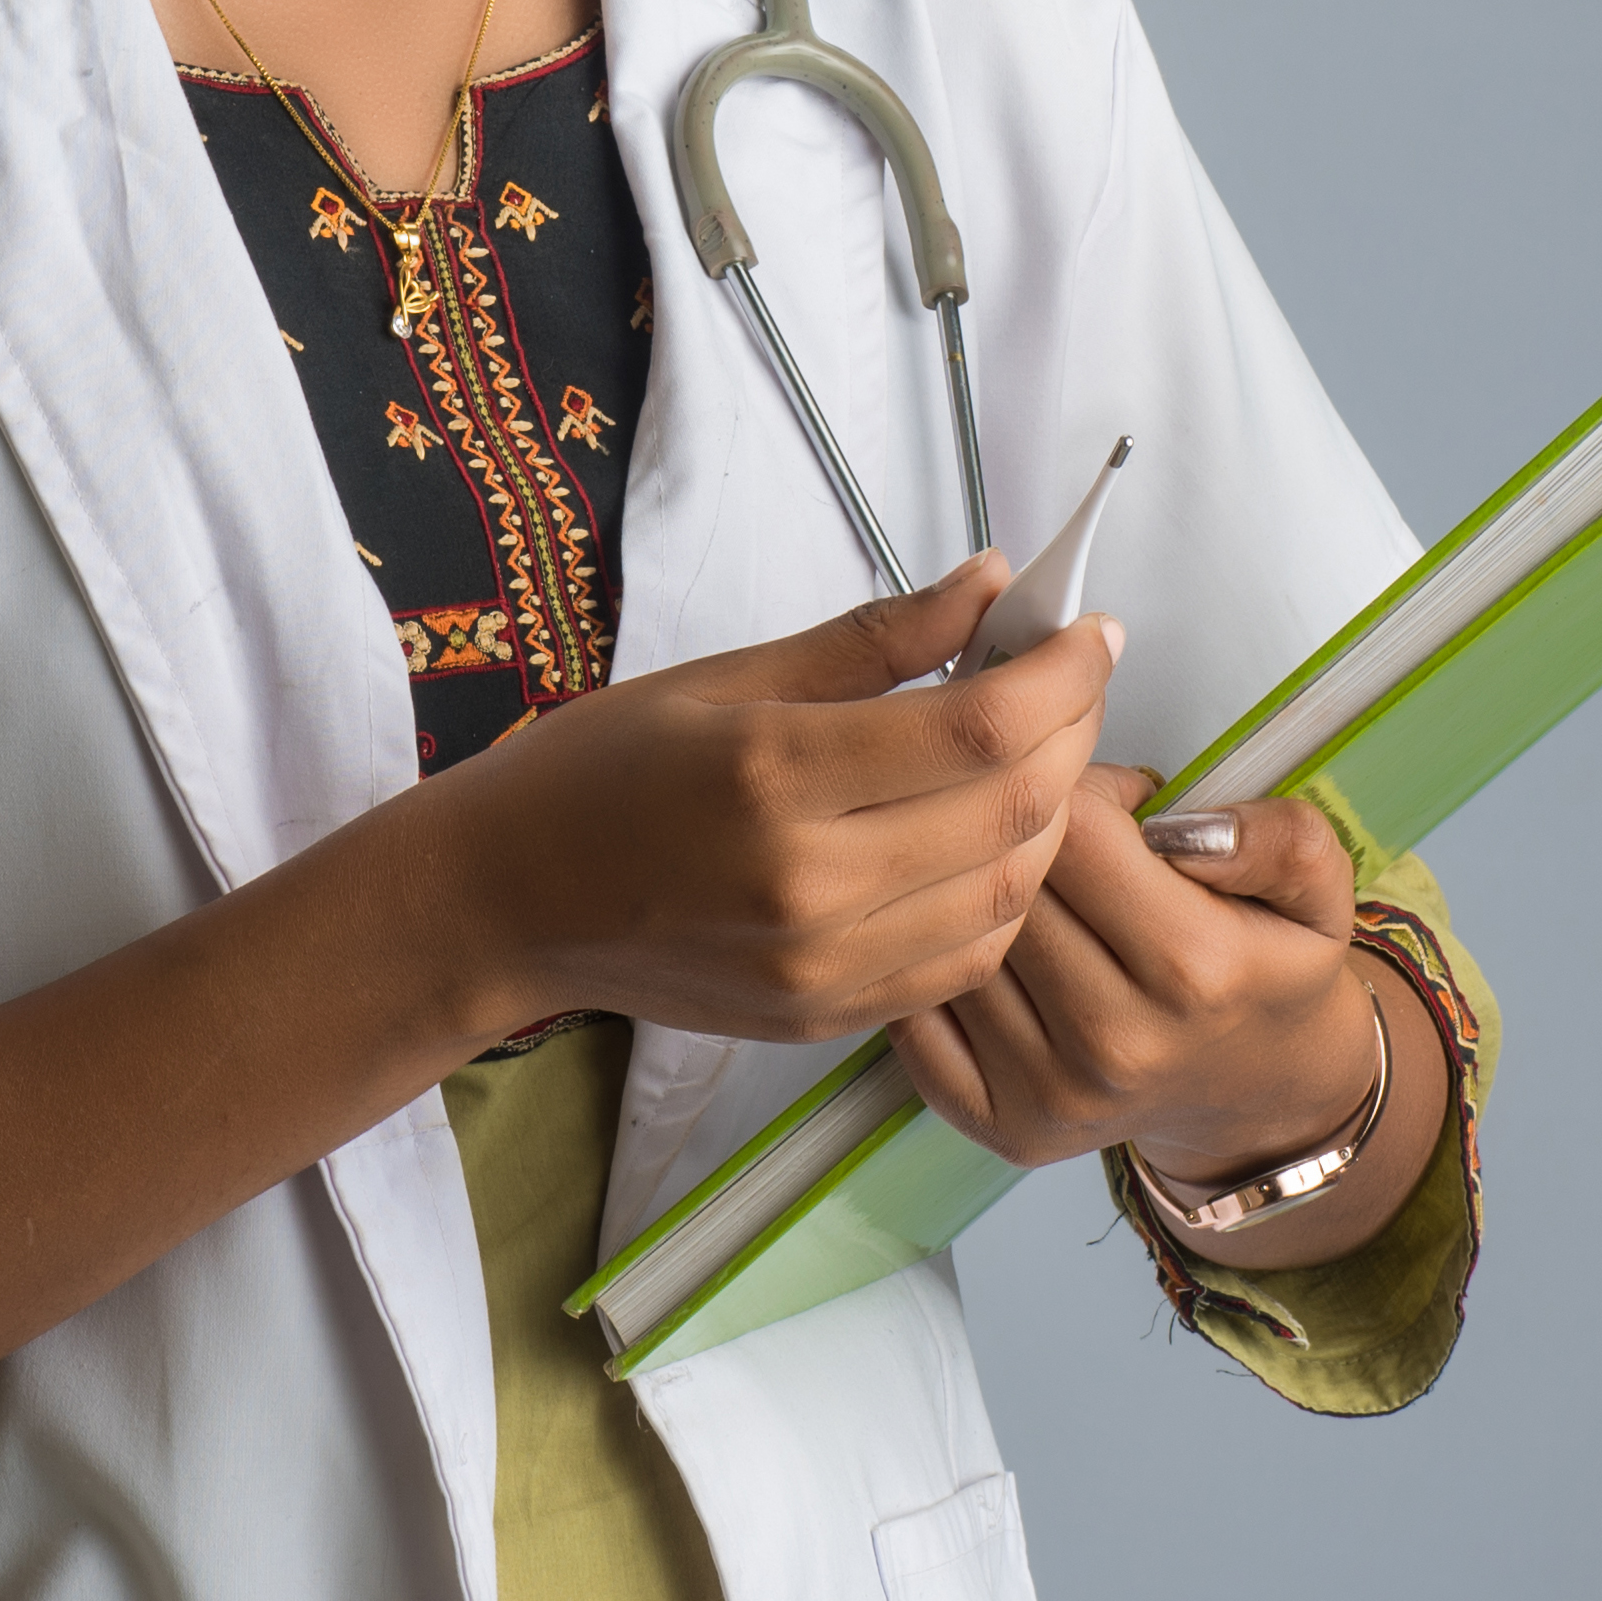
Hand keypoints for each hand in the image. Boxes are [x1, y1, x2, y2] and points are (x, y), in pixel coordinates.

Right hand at [420, 555, 1115, 1044]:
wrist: (511, 903)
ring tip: (1042, 753)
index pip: (980, 727)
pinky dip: (1007, 893)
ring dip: (1055, 817)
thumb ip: (874, 639)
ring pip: (1007, 892)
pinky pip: (965, 959)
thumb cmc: (601, 771)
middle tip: (1075, 679)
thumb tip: (991, 583)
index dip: (1063, 673)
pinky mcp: (828, 1017)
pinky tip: (992, 837)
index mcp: (774, 773)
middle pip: (1013, 811)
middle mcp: (807, 883)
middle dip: (1073, 733)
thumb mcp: (729, 675)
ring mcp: (822, 966)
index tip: (1090, 629)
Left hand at [897, 765, 1384, 1182]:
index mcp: (1195, 967)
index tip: (1102, 801)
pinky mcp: (1001, 1126)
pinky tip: (987, 956)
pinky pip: (920, 1016)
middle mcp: (1115, 1041)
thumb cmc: (1267, 974)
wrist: (1256, 1093)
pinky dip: (938, 972)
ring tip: (1033, 901)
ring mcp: (1051, 1093)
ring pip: (954, 943)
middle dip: (1020, 839)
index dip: (1076, 789)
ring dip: (973, 903)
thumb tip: (1187, 828)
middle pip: (1005, 883)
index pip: (1074, 830)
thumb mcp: (1316, 891)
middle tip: (1061, 845)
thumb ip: (1279, 837)